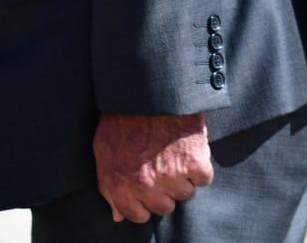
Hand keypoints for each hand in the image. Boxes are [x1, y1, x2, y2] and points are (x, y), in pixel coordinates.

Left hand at [93, 112, 212, 223]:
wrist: (148, 90)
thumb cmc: (123, 117)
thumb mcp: (103, 149)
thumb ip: (108, 185)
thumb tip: (117, 215)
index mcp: (121, 183)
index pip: (137, 215)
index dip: (142, 202)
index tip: (145, 187)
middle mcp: (146, 185)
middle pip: (164, 207)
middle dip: (162, 189)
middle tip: (158, 162)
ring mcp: (172, 176)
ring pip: (185, 194)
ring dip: (181, 177)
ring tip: (170, 150)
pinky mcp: (195, 165)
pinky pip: (203, 179)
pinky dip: (198, 165)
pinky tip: (186, 146)